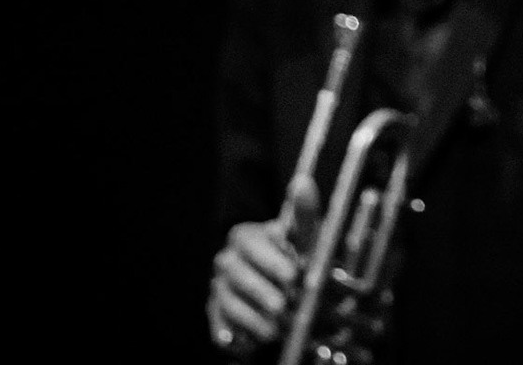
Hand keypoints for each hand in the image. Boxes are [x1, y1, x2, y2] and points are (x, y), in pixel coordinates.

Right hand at [206, 179, 317, 354]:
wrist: (288, 293)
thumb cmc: (298, 260)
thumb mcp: (306, 238)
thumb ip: (304, 214)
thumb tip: (301, 181)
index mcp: (245, 236)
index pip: (252, 244)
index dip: (274, 261)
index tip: (294, 274)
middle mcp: (227, 261)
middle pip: (239, 275)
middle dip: (264, 291)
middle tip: (285, 305)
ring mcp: (219, 289)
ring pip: (230, 303)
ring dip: (254, 318)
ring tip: (278, 328)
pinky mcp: (216, 316)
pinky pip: (221, 328)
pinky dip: (236, 336)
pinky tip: (252, 341)